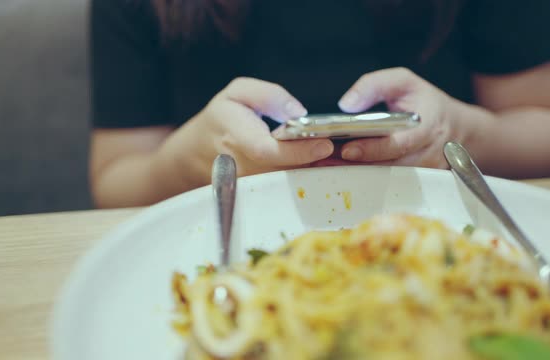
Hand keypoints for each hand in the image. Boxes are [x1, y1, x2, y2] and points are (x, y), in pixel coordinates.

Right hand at [178, 77, 333, 179]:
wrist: (197, 153)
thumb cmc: (221, 119)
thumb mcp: (237, 93)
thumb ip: (268, 95)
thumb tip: (298, 111)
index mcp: (236, 137)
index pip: (268, 150)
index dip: (297, 150)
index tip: (325, 144)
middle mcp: (244, 167)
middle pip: (287, 169)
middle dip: (319, 161)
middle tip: (352, 149)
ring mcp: (253, 184)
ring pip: (292, 180)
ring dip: (320, 169)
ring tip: (347, 156)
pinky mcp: (262, 192)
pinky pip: (291, 185)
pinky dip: (312, 175)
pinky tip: (333, 164)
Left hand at [318, 68, 469, 168]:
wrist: (453, 126)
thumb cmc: (425, 101)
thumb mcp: (404, 81)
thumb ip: (375, 86)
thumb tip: (347, 104)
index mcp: (427, 127)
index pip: (398, 143)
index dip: (372, 149)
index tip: (347, 149)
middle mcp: (427, 154)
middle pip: (387, 166)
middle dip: (355, 164)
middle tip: (324, 160)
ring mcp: (422, 172)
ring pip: (384, 178)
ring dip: (354, 172)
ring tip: (325, 164)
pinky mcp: (414, 182)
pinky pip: (385, 181)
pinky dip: (362, 175)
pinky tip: (340, 168)